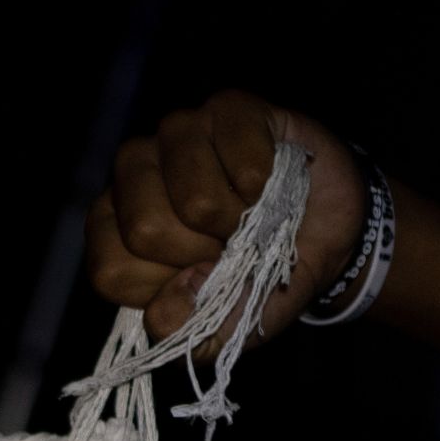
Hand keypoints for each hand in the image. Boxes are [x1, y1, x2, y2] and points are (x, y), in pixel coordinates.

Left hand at [84, 89, 368, 359]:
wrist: (331, 232)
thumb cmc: (263, 274)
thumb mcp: (231, 323)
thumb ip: (194, 332)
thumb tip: (166, 314)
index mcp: (117, 229)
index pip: (108, 269)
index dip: (161, 288)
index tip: (195, 281)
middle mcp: (134, 174)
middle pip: (145, 230)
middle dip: (201, 255)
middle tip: (226, 247)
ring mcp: (177, 133)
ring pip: (194, 199)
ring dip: (239, 223)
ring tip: (250, 216)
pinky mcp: (227, 108)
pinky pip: (243, 163)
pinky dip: (271, 189)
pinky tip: (271, 183)